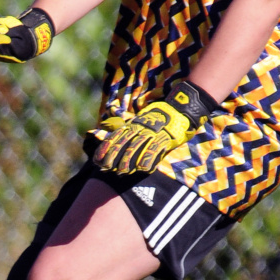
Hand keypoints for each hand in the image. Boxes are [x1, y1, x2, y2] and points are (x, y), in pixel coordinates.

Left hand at [87, 81, 216, 173]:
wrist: (182, 107)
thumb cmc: (161, 115)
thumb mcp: (141, 117)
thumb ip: (128, 124)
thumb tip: (111, 122)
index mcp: (134, 124)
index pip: (116, 136)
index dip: (106, 148)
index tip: (96, 159)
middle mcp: (141, 127)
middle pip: (124, 142)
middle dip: (114, 155)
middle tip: (105, 167)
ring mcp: (154, 132)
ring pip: (138, 146)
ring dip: (129, 160)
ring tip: (122, 172)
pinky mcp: (166, 138)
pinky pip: (156, 149)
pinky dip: (149, 159)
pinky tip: (143, 169)